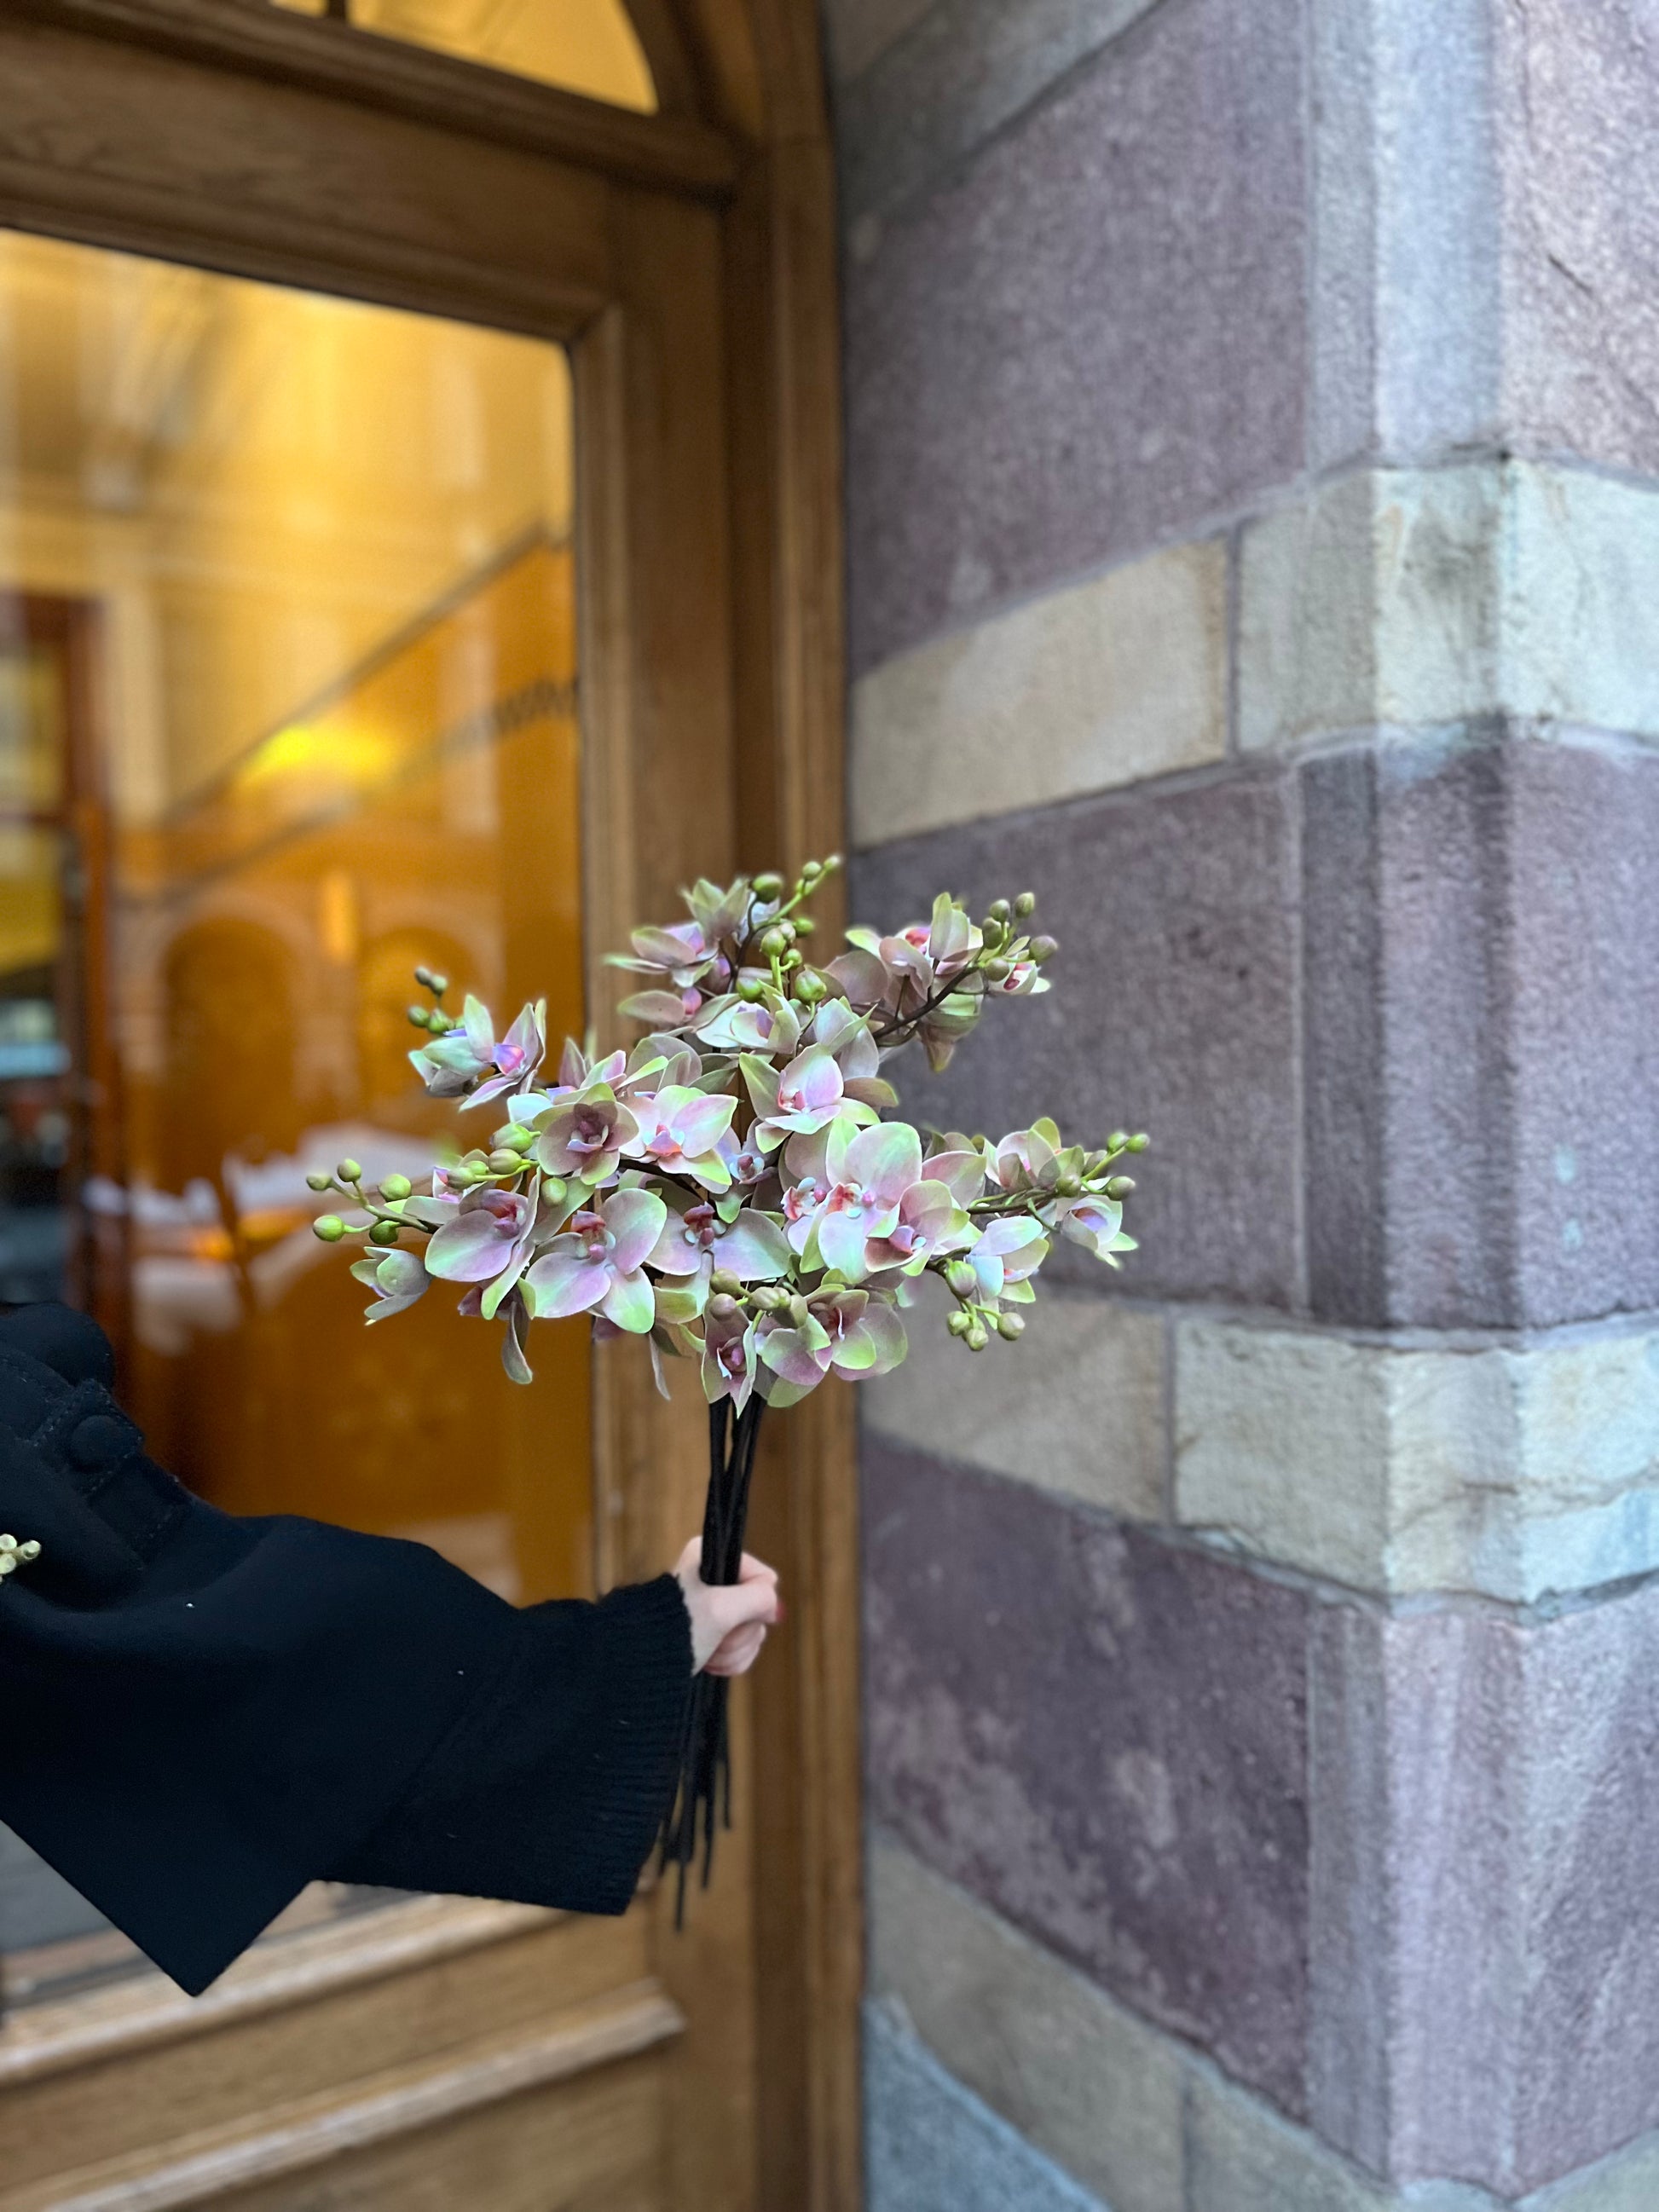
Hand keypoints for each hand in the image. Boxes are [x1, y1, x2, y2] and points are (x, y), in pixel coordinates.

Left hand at [675, 1541, 781, 1676]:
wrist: (640, 1666)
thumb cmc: (675, 1631)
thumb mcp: (721, 1610)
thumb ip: (758, 1599)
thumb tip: (775, 1607)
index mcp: (711, 1557)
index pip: (764, 1578)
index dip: (756, 1604)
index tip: (730, 1617)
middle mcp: (713, 1578)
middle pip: (758, 1610)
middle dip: (739, 1635)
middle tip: (714, 1639)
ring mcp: (713, 1607)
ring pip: (752, 1633)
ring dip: (733, 1652)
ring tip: (707, 1653)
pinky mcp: (711, 1633)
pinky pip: (741, 1649)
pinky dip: (728, 1661)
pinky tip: (708, 1663)